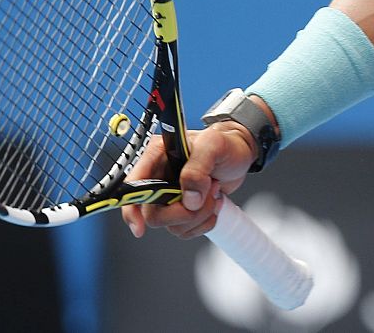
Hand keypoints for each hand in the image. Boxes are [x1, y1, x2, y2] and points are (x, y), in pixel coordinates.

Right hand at [120, 124, 256, 240]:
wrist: (241, 154)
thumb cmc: (226, 144)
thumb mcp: (214, 145)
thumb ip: (198, 168)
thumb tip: (189, 199)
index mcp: (157, 156)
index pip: (133, 187)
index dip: (131, 209)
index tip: (140, 227)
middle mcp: (159, 178)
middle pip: (154, 214)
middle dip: (183, 212)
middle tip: (205, 195)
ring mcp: (170, 196)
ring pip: (172, 225)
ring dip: (198, 216)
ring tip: (214, 193)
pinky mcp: (183, 209)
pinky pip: (185, 230)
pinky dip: (202, 223)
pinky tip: (213, 204)